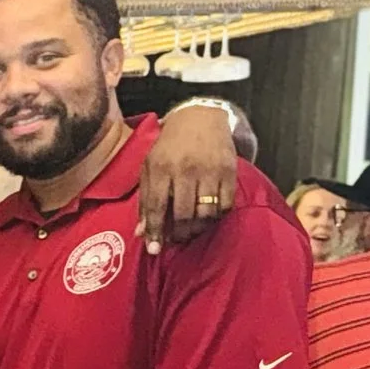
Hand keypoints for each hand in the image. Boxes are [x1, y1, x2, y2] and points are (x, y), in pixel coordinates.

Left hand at [138, 104, 241, 251]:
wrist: (200, 119)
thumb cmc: (169, 148)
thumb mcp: (150, 167)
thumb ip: (145, 199)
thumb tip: (141, 233)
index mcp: (161, 167)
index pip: (156, 206)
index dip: (155, 231)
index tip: (154, 249)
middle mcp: (185, 169)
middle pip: (182, 214)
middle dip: (178, 233)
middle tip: (175, 239)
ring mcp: (209, 170)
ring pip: (205, 213)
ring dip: (197, 229)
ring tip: (191, 231)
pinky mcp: (229, 171)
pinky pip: (225, 205)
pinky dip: (216, 217)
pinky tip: (208, 218)